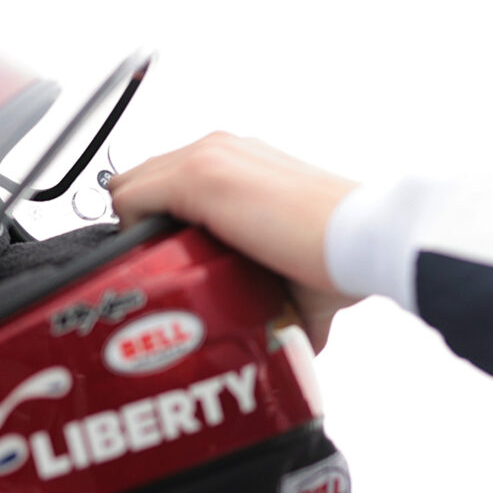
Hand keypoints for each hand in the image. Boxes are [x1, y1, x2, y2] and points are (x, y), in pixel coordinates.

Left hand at [106, 133, 359, 347]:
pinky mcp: (199, 177)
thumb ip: (282, 297)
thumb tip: (291, 340)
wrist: (363, 239)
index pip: (172, 183)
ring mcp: (207, 158)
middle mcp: (221, 151)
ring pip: (130, 188)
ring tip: (154, 277)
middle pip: (143, 184)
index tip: (170, 263)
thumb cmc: (341, 253)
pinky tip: (154, 268)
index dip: (162, 225)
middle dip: (142, 231)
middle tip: (158, 276)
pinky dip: (130, 236)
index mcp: (243, 164)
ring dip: (135, 235)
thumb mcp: (297, 273)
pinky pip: (129, 199)